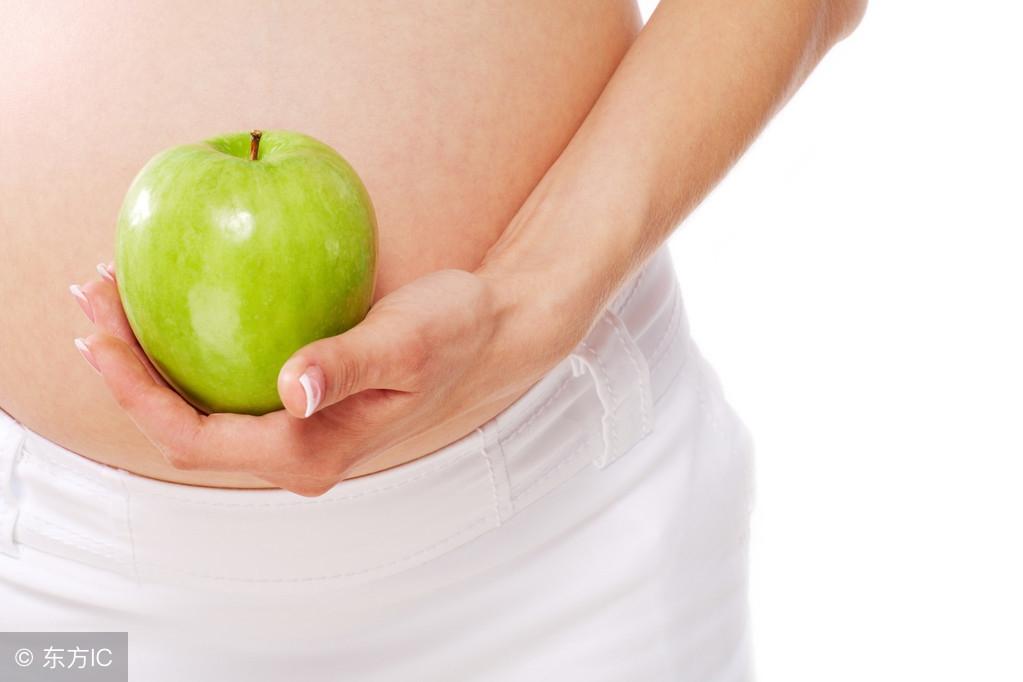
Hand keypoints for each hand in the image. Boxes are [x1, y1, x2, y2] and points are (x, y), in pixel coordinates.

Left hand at [72, 263, 577, 495]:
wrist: (487, 330)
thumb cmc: (454, 334)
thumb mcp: (405, 344)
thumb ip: (346, 366)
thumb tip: (289, 389)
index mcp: (311, 453)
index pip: (198, 440)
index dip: (137, 394)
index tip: (101, 335)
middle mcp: (295, 452)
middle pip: (184, 426)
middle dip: (126, 370)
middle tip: (92, 292)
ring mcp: (295, 429)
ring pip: (198, 405)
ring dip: (148, 356)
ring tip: (114, 290)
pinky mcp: (298, 401)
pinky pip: (223, 382)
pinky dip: (185, 345)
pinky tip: (170, 299)